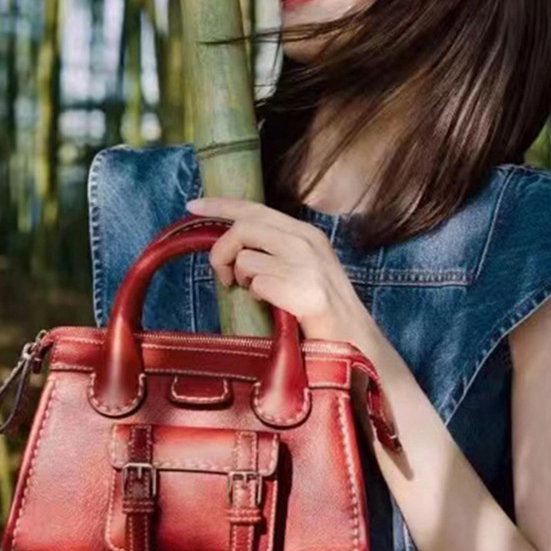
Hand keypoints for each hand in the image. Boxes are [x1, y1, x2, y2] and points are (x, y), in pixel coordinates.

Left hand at [184, 195, 375, 345]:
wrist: (358, 346)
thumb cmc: (322, 313)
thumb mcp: (302, 269)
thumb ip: (274, 252)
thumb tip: (232, 249)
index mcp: (306, 233)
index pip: (255, 208)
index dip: (220, 204)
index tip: (192, 205)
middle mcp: (307, 242)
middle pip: (243, 228)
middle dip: (221, 252)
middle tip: (224, 279)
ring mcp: (308, 265)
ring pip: (246, 259)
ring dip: (241, 281)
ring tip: (256, 295)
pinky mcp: (306, 291)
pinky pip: (258, 285)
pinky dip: (256, 298)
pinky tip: (272, 308)